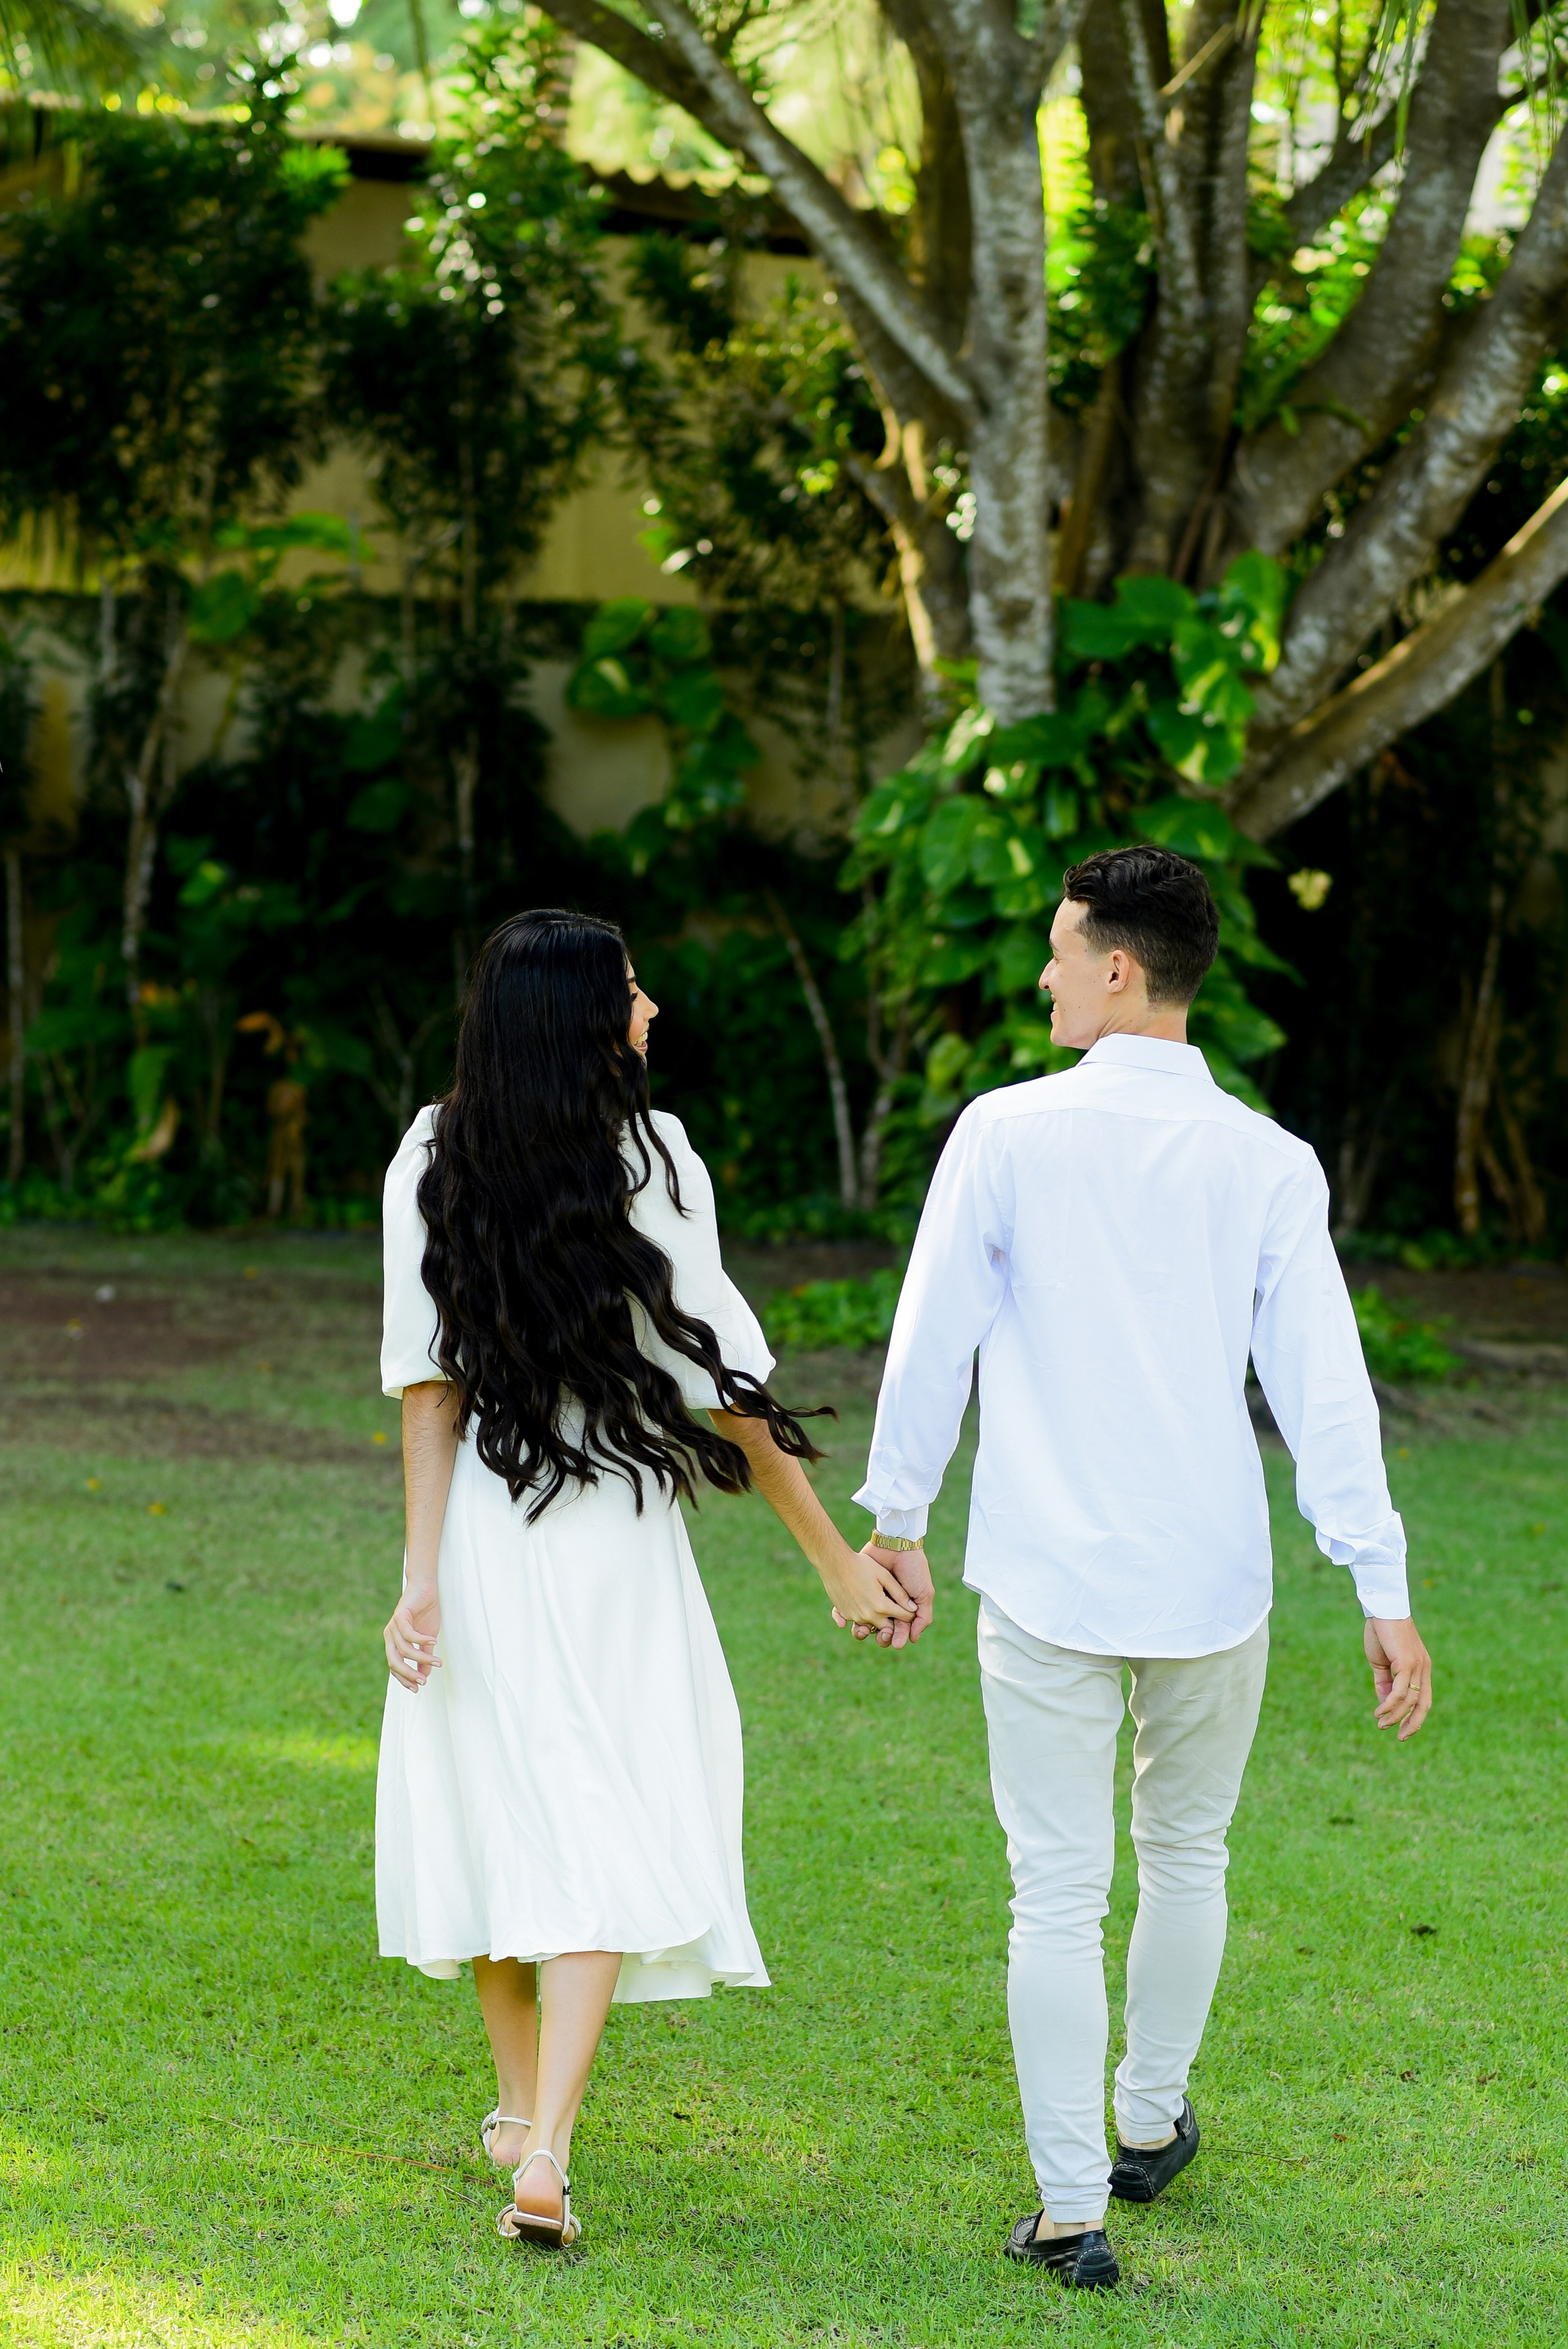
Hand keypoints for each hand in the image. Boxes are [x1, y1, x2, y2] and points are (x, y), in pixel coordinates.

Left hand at [385, 1584, 442, 1691]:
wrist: (425, 1588)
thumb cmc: (426, 1612)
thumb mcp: (427, 1639)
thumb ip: (424, 1656)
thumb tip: (425, 1675)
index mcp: (394, 1643)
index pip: (394, 1667)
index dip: (404, 1679)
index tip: (418, 1688)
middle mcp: (390, 1636)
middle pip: (394, 1662)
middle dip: (408, 1674)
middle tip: (423, 1682)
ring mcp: (393, 1626)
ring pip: (404, 1649)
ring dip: (421, 1658)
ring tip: (437, 1662)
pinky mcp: (400, 1615)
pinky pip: (408, 1634)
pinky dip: (421, 1640)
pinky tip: (434, 1642)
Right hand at [817, 1540, 917, 1638]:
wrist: (834, 1562)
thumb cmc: (861, 1565)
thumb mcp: (884, 1576)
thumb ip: (899, 1593)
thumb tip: (913, 1608)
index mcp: (881, 1606)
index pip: (904, 1617)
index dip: (909, 1612)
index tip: (909, 1605)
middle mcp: (868, 1616)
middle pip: (888, 1628)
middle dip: (894, 1621)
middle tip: (894, 1608)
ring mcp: (855, 1617)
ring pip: (873, 1626)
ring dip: (878, 1619)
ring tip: (878, 1604)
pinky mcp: (845, 1614)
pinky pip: (858, 1621)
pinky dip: (864, 1616)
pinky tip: (864, 1603)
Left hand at [835, 1543, 934, 1647]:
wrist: (897, 1545)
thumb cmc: (913, 1570)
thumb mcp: (924, 1593)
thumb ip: (923, 1617)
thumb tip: (913, 1639)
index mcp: (899, 1610)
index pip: (896, 1631)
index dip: (896, 1638)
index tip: (895, 1642)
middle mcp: (883, 1607)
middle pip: (879, 1631)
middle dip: (880, 1637)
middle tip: (881, 1636)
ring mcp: (868, 1599)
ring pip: (861, 1624)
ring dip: (860, 1631)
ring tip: (862, 1629)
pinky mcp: (854, 1592)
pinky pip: (844, 1610)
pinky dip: (842, 1618)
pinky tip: (845, 1622)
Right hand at [1364, 1615, 1431, 1739]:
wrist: (1382, 1609)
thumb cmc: (1381, 1633)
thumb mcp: (1382, 1663)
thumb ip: (1384, 1683)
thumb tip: (1384, 1704)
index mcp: (1421, 1668)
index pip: (1424, 1700)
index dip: (1415, 1718)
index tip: (1403, 1731)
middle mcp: (1423, 1669)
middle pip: (1423, 1705)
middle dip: (1413, 1724)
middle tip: (1400, 1738)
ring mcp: (1417, 1666)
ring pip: (1409, 1701)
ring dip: (1394, 1716)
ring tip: (1380, 1723)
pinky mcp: (1407, 1663)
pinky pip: (1400, 1691)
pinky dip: (1390, 1704)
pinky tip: (1379, 1711)